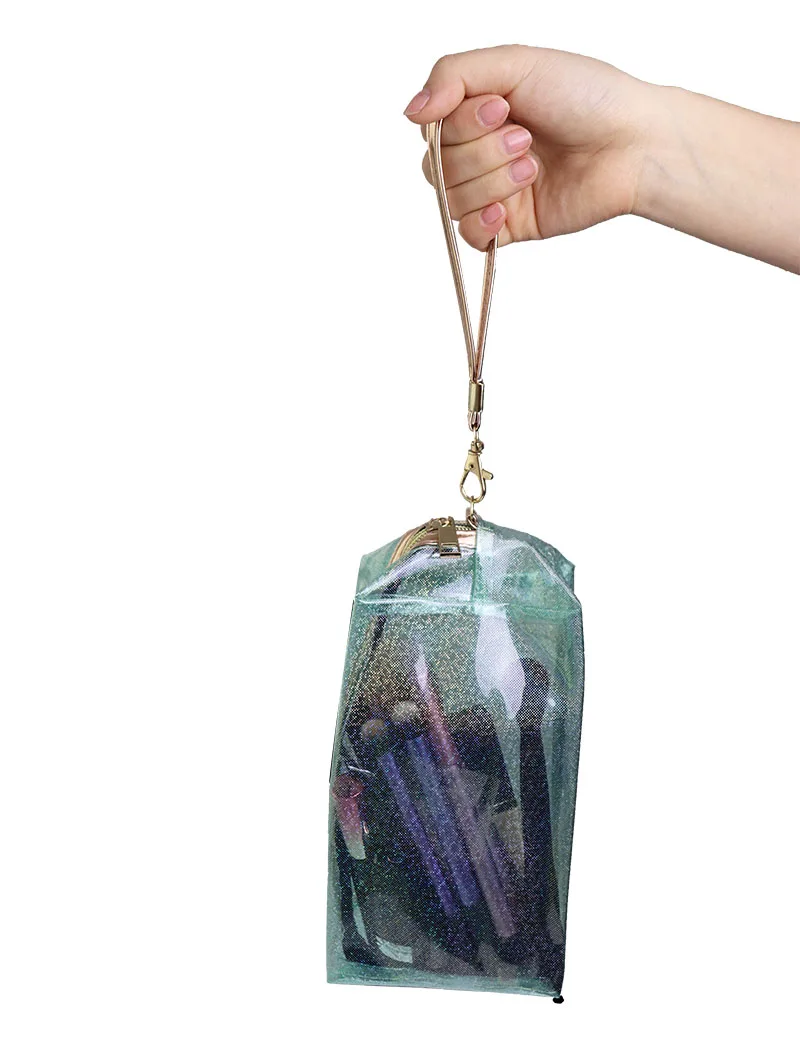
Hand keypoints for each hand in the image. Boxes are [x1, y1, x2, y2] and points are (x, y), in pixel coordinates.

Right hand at [404, 45, 656, 248]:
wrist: (634, 144)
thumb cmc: (588, 96)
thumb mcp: (517, 62)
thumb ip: (454, 74)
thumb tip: (411, 112)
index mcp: (480, 110)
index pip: (434, 129)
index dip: (460, 124)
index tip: (502, 108)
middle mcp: (483, 150)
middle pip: (439, 167)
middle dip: (481, 152)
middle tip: (526, 138)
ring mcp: (496, 189)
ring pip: (454, 199)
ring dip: (492, 181)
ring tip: (534, 166)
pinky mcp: (512, 225)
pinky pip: (469, 235)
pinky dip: (481, 222)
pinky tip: (505, 210)